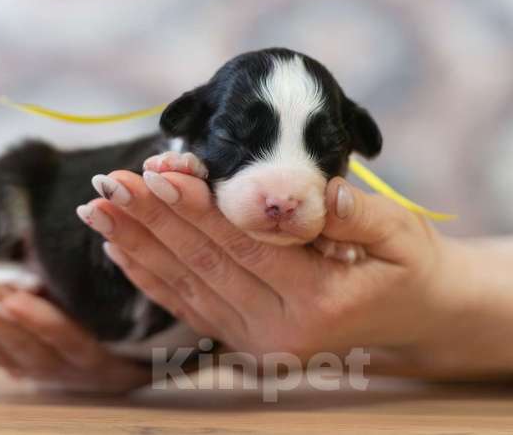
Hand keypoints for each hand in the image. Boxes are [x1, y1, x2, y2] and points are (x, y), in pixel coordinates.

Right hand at [0, 258, 150, 393]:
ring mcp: (71, 372)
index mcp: (24, 354)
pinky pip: (66, 343)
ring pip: (17, 342)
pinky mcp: (105, 367)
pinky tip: (13, 298)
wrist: (178, 352)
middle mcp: (41, 369)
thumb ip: (13, 290)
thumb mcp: (54, 302)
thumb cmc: (108, 320)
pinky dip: (36, 321)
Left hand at [80, 170, 475, 368]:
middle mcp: (280, 332)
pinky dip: (149, 276)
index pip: (246, 245)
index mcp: (320, 302)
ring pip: (185, 287)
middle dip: (153, 220)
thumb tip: (323, 195)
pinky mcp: (243, 341)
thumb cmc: (407, 265)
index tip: (158, 170)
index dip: (200, 207)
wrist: (415, 317)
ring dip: (139, 244)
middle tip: (111, 181)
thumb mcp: (402, 233)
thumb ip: (361, 216)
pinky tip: (118, 247)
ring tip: (98, 207)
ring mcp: (257, 342)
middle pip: (204, 265)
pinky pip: (187, 307)